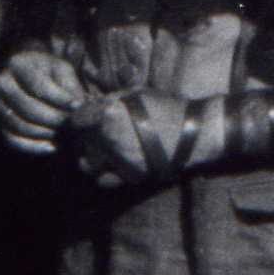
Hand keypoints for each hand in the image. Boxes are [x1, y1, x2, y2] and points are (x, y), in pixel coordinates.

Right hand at [0, 47, 89, 155]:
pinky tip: (51, 146)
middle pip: (28, 108)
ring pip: (20, 126)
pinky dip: (33, 147)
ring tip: (61, 132)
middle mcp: (1, 83)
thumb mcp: (59, 68)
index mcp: (17, 64)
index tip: (77, 106)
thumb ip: (70, 85)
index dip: (60, 99)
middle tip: (70, 123)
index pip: (38, 86)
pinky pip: (12, 140)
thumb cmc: (44, 71)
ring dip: (45, 133)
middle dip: (54, 119)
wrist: (19, 73)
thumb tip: (78, 108)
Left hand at [68, 90, 183, 189]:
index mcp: (109, 114)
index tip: (84, 122)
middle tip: (94, 137)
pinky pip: (105, 180)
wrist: (196, 133)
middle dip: (85, 139)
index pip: (77, 120)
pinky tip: (114, 166)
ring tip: (104, 152)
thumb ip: (110, 99)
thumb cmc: (167, 109)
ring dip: (91, 158)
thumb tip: (91, 104)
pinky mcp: (131, 176)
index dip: (79, 120)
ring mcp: (120, 158)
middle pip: (81, 142)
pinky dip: (106, 175)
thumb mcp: (137, 95)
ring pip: (88, 163)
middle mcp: (110, 137)